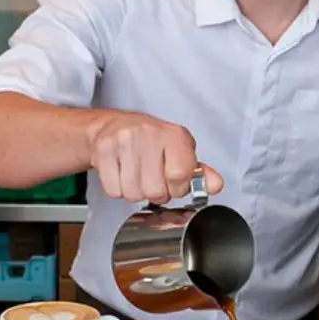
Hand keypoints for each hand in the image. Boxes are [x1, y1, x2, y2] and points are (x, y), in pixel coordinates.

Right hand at [87, 110, 222, 203]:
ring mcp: (124, 141)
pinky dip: (118, 190)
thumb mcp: (180, 150)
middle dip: (156, 193)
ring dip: (136, 192)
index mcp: (174, 135)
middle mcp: (149, 134)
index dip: (178, 188)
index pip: (180, 176)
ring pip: (133, 193)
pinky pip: (113, 190)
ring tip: (137, 176)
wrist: (114, 126)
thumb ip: (198, 171)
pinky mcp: (103, 150)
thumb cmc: (151, 140)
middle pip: (155, 190)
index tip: (175, 183)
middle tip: (154, 180)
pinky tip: (122, 174)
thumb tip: (215, 185)